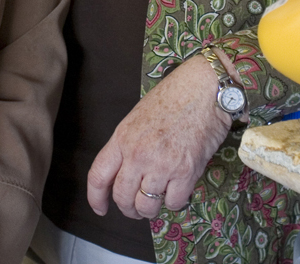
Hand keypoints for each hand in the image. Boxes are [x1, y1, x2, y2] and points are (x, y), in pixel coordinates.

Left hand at [86, 52, 242, 220]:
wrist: (203, 88)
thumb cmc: (173, 96)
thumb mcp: (138, 116)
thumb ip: (128, 144)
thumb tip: (126, 171)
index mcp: (122, 137)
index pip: (98, 175)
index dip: (95, 198)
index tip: (100, 208)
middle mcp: (138, 154)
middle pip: (122, 196)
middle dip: (127, 208)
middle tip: (135, 208)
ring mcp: (161, 165)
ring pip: (146, 206)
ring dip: (149, 210)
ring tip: (156, 201)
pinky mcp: (186, 173)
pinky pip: (173, 203)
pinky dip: (175, 201)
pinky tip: (177, 188)